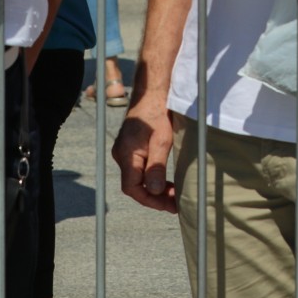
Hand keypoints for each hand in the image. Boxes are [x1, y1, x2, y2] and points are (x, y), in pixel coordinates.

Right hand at [112, 94, 176, 212]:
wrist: (152, 92)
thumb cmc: (157, 112)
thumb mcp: (161, 140)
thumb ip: (156, 166)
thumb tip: (154, 191)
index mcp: (126, 154)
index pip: (132, 188)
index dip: (149, 200)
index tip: (168, 205)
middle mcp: (121, 155)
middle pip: (135, 185)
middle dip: (155, 196)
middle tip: (175, 203)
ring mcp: (125, 151)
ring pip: (138, 178)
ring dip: (155, 188)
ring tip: (174, 194)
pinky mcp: (131, 148)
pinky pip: (139, 169)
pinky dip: (152, 177)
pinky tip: (165, 181)